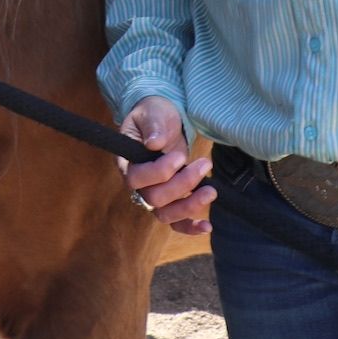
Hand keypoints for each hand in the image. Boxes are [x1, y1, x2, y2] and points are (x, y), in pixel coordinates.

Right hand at [118, 96, 213, 236]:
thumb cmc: (153, 114)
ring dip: (189, 206)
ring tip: (211, 191)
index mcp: (126, 162)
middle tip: (204, 163)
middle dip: (182, 184)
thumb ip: (153, 125)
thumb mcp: (152, 112)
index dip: (159, 172)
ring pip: (165, 213)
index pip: (136, 178)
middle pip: (154, 198)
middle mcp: (137, 184)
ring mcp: (153, 194)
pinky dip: (190, 227)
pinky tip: (207, 227)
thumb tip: (155, 143)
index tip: (179, 156)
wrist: (162, 120)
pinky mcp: (169, 200)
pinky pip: (175, 221)